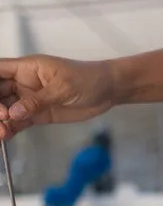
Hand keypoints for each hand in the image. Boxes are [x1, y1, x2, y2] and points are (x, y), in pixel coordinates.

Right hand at [0, 56, 114, 140]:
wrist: (108, 90)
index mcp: (27, 68)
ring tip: (3, 133)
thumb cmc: (88, 78)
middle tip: (2, 118)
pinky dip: (10, 130)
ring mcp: (29, 100)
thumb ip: (37, 100)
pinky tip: (5, 137)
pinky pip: (17, 123)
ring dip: (0, 121)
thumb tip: (13, 112)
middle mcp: (23, 83)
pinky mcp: (37, 114)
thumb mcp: (63, 87)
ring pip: (5, 110)